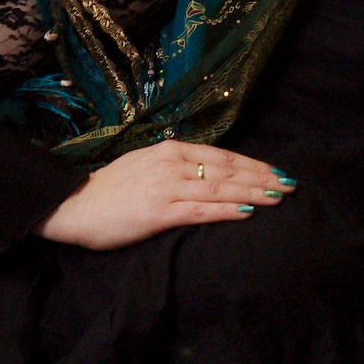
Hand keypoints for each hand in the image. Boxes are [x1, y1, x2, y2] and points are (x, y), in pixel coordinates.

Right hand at [39, 140, 295, 250]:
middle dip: (261, 177)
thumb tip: (208, 173)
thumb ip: (175, 167)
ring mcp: (166, 187)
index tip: (276, 171)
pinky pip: (202, 211)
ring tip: (278, 197)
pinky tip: (249, 213)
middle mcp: (171, 163)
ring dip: (253, 193)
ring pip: (220, 188)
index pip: (221, 155)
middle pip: (226, 170)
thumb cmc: (110, 190)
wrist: (74, 206)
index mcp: (169, 150)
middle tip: (290, 184)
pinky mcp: (160, 212)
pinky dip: (228, 211)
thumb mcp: (145, 166)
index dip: (252, 164)